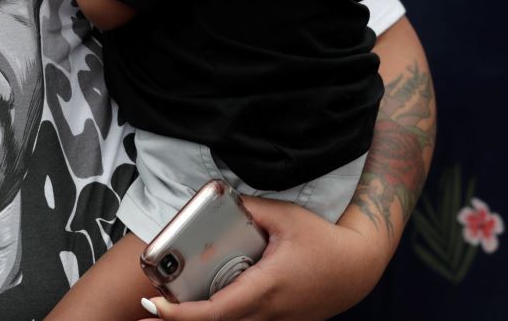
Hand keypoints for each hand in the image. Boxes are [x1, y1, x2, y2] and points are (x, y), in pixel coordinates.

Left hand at [135, 197, 386, 320]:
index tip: (155, 304)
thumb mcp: (287, 217)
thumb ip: (251, 208)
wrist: (358, 268)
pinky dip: (222, 317)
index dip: (181, 313)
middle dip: (180, 320)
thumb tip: (222, 199)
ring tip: (169, 306)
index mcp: (265, 287)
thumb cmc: (324, 242)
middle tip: (149, 308)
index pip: (216, 310)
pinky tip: (204, 305)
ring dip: (200, 319)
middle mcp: (268, 312)